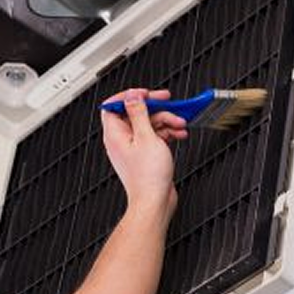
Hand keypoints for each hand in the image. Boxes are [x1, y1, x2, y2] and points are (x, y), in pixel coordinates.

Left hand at [99, 88, 187, 219]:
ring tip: (180, 123)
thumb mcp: (146, 137)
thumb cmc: (147, 177)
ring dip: (166, 120)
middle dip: (155, 107)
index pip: (113, 106)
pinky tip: (179, 133)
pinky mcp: (145, 154)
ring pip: (149, 123)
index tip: (145, 93)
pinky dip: (167, 132)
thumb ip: (138, 113)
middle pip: (136, 113)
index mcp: (115, 134)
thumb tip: (132, 96)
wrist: (155, 200)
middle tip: (169, 101)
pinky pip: (155, 135)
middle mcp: (122, 140)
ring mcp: (134, 147)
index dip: (129, 96)